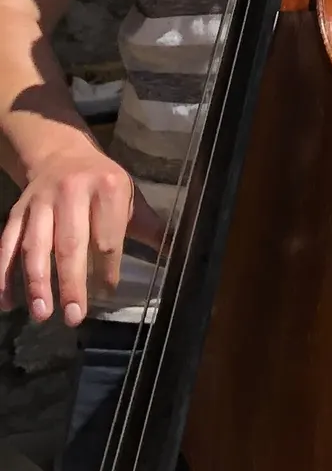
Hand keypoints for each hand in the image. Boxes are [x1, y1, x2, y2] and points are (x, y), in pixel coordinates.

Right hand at [0, 140, 166, 325]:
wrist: (62, 154)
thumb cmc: (102, 182)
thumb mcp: (129, 196)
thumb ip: (148, 227)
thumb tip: (175, 253)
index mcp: (107, 187)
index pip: (108, 235)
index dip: (108, 267)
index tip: (107, 292)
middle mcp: (71, 192)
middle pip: (70, 243)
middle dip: (71, 282)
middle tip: (74, 316)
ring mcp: (40, 203)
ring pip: (34, 246)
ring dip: (36, 283)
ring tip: (42, 313)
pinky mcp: (17, 212)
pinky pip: (7, 245)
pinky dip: (4, 275)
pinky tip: (7, 303)